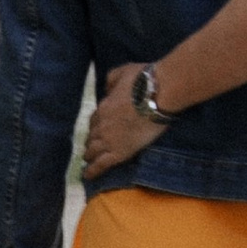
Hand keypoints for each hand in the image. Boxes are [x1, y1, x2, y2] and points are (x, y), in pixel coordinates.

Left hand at [82, 65, 165, 181]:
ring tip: (89, 161)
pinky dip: (92, 171)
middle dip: (91, 141)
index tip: (98, 129)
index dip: (96, 126)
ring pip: (93, 151)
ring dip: (90, 155)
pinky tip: (87, 175)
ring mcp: (109, 140)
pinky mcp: (119, 152)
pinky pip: (101, 165)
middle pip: (91, 137)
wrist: (159, 94)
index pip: (94, 121)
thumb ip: (111, 80)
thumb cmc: (144, 80)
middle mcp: (102, 125)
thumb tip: (106, 89)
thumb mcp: (123, 72)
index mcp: (103, 107)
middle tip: (92, 147)